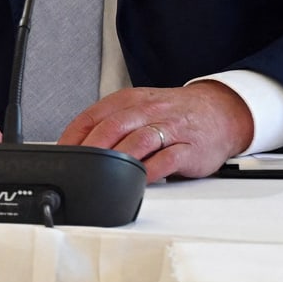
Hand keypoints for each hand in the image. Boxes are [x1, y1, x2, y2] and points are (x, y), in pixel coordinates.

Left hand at [58, 82, 252, 182]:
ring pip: (139, 141)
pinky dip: (151, 171)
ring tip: (101, 173)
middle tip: (78, 165)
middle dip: (92, 147)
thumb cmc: (174, 113)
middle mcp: (149, 111)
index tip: (62, 152)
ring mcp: (170, 129)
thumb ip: (112, 122)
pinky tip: (139, 180)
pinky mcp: (190, 149)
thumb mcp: (140, 108)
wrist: (220, 112)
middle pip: (113, 126)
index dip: (75, 135)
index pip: (95, 115)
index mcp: (131, 100)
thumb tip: (77, 143)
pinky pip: (168, 159)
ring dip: (118, 158)